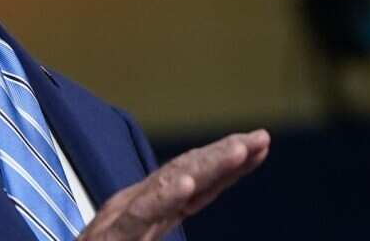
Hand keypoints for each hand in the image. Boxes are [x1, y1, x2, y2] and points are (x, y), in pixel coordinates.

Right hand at [77, 129, 269, 240]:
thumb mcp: (139, 239)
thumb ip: (161, 220)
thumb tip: (193, 199)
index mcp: (147, 213)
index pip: (195, 185)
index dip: (227, 165)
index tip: (259, 147)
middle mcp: (135, 207)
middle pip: (186, 175)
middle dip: (225, 156)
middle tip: (261, 138)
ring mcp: (120, 220)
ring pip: (167, 185)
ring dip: (205, 165)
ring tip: (238, 151)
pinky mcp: (109, 238)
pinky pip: (137, 215)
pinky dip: (162, 197)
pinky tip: (186, 184)